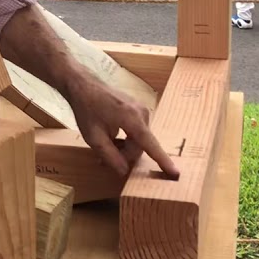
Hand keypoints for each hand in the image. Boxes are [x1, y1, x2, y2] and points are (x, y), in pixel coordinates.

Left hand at [65, 75, 179, 178]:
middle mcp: (142, 113)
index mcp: (132, 119)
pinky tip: (112, 138)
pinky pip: (136, 130)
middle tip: (104, 158)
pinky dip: (126, 137)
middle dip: (125, 154)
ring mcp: (141, 109)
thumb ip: (110, 157)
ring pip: (138, 139)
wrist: (83, 85)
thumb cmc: (86, 110)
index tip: (175, 173)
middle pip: (140, 145)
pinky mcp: (138, 108)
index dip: (163, 161)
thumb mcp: (94, 138)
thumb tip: (124, 171)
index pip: (151, 145)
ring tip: (106, 147)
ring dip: (124, 147)